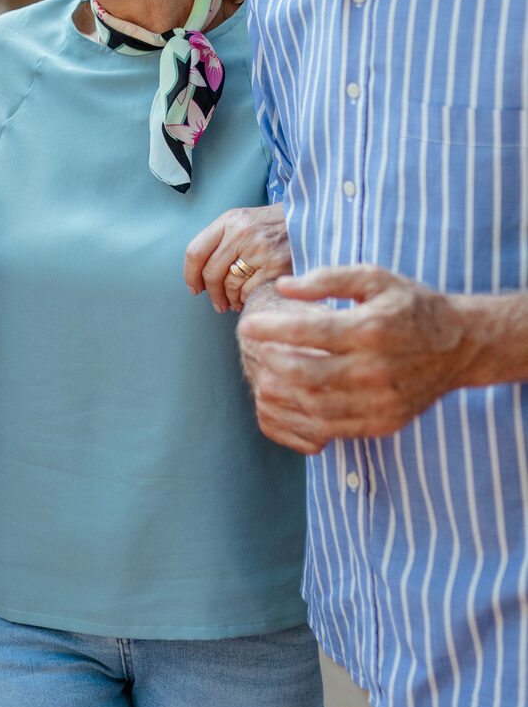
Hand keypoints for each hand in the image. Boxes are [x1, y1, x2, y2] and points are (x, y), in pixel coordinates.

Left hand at [184, 203, 288, 312]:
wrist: (308, 221)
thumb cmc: (271, 225)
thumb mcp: (242, 221)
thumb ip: (220, 241)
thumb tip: (200, 275)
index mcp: (228, 221)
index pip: (196, 251)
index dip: (190, 274)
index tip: (194, 288)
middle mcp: (241, 234)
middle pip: (212, 273)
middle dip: (211, 293)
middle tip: (216, 303)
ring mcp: (260, 250)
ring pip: (230, 285)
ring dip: (229, 299)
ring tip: (233, 302)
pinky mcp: (277, 266)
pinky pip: (250, 291)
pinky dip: (245, 299)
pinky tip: (248, 299)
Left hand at [236, 264, 471, 454]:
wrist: (460, 345)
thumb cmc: (410, 305)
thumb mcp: (374, 277)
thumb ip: (327, 279)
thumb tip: (284, 286)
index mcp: (371, 329)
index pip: (309, 332)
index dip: (270, 330)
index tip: (246, 325)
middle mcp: (376, 369)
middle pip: (306, 374)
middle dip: (270, 363)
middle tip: (253, 351)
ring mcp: (381, 401)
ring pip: (314, 406)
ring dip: (280, 392)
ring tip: (264, 374)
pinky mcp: (384, 423)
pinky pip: (332, 428)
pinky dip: (302, 417)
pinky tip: (289, 398)